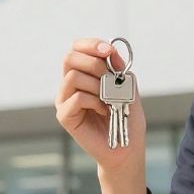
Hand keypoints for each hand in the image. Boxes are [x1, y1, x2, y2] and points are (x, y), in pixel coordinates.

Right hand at [55, 37, 147, 171]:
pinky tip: (104, 111)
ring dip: (97, 85)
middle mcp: (69, 85)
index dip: (91, 44)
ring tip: (109, 100)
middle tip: (110, 79)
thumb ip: (119, 69)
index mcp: (83, 74)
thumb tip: (111, 52)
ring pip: (73, 77)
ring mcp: (64, 100)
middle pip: (69, 58)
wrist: (126, 148)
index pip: (77, 49)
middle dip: (94, 63)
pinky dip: (95, 101)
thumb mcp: (128, 88)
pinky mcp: (64, 116)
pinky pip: (77, 97)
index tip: (108, 50)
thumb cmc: (126, 118)